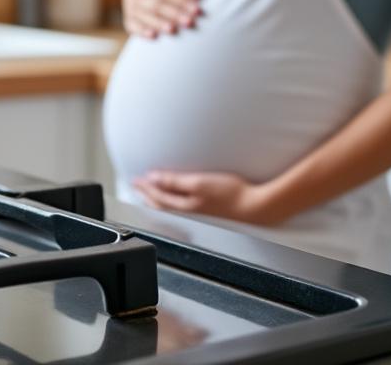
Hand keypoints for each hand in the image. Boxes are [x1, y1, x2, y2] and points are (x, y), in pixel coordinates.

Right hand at [121, 0, 201, 38]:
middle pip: (156, 5)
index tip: (196, 10)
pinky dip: (142, 31)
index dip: (181, 0)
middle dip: (174, 14)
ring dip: (159, 23)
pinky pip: (133, 26)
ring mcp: (131, 7)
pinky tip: (153, 36)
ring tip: (173, 30)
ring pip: (145, 16)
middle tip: (189, 22)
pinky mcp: (128, 20)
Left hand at [131, 170, 284, 225]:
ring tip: (150, 192)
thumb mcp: (198, 183)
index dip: (145, 187)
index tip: (135, 179)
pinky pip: (181, 205)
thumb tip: (154, 179)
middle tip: (136, 185)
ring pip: (170, 206)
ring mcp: (198, 211)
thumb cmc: (231, 194)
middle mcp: (189, 211)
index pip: (157, 197)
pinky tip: (177, 196)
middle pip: (160, 204)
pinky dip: (171, 200)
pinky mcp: (208, 208)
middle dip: (146, 194)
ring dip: (157, 199)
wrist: (255, 206)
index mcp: (184, 206)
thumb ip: (174, 181)